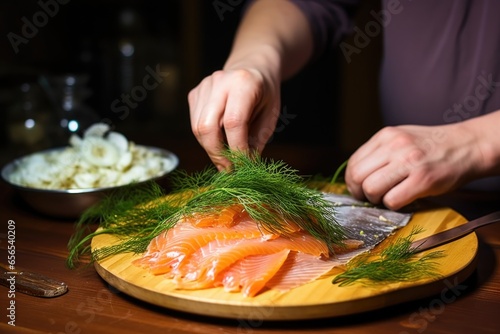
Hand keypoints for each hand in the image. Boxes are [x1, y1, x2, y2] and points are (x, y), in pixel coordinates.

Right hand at [188, 67, 280, 170]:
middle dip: (218, 154)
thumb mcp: (270, 116)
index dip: (236, 149)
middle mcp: (220, 81)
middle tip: (230, 170)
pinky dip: (207, 139)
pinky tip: (221, 141)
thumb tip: (245, 168)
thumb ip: (257, 141)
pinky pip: (195, 124)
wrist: (253, 67)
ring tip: (227, 159)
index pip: (233, 122)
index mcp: (244, 83)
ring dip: (212, 150)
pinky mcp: (195, 94)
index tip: (243, 166)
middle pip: (207, 126)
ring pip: (198, 128)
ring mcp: (204, 86)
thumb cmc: (265, 94)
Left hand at [345, 123, 483, 209]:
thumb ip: (379, 152)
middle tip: (370, 197)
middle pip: (357, 176)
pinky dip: (393, 205)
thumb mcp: (401, 138)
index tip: (360, 188)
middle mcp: (395, 146)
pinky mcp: (423, 179)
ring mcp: (409, 162)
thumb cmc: (431, 147)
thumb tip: (356, 175)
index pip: (353, 162)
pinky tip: (402, 199)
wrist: (467, 146)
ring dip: (375, 200)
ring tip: (387, 198)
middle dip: (359, 192)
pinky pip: (393, 200)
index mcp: (386, 136)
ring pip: (371, 188)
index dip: (352, 180)